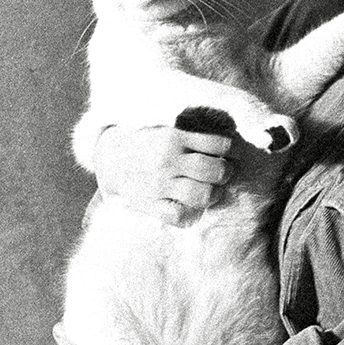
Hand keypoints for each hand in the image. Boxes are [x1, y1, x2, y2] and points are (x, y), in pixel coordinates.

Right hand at [94, 124, 233, 224]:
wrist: (111, 157)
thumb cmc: (148, 141)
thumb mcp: (168, 128)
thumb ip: (194, 132)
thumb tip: (230, 131)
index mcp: (174, 137)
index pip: (219, 144)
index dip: (232, 150)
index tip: (233, 154)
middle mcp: (168, 160)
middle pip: (215, 170)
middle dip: (226, 173)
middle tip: (224, 174)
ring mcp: (160, 184)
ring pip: (203, 195)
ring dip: (214, 194)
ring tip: (212, 191)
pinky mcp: (150, 204)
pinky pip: (178, 216)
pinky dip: (190, 215)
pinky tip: (191, 207)